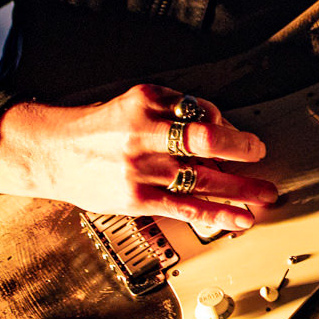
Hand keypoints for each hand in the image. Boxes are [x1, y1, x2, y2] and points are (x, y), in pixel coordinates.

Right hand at [0, 84, 273, 231]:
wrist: (54, 153)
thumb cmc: (100, 127)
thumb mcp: (136, 100)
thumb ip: (176, 108)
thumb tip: (220, 125)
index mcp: (146, 106)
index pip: (200, 115)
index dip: (230, 130)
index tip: (248, 139)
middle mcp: (144, 137)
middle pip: (204, 144)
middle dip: (241, 154)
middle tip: (262, 159)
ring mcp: (141, 171)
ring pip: (200, 181)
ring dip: (239, 190)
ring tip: (263, 195)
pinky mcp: (137, 199)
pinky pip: (184, 208)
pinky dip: (216, 214)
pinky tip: (237, 218)